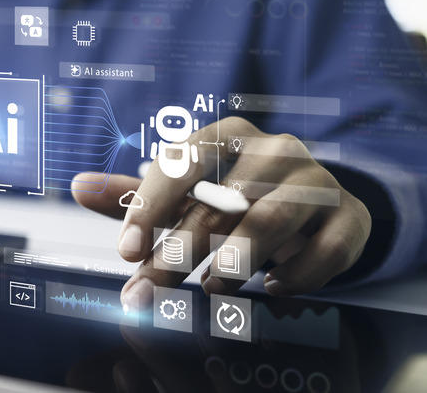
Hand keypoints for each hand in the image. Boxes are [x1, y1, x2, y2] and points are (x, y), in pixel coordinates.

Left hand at [72, 117, 370, 306]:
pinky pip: (325, 249)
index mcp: (227, 136)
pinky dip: (296, 276)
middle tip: (148, 290)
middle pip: (219, 203)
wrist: (313, 200)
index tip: (126, 251)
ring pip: (270, 222)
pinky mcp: (348, 216)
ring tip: (213, 285)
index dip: (150, 208)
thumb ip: (137, 194)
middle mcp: (274, 150)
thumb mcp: (187, 191)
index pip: (182, 164)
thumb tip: (77, 186)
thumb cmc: (237, 194)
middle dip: (177, 253)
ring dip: (234, 262)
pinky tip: (272, 288)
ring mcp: (315, 181)